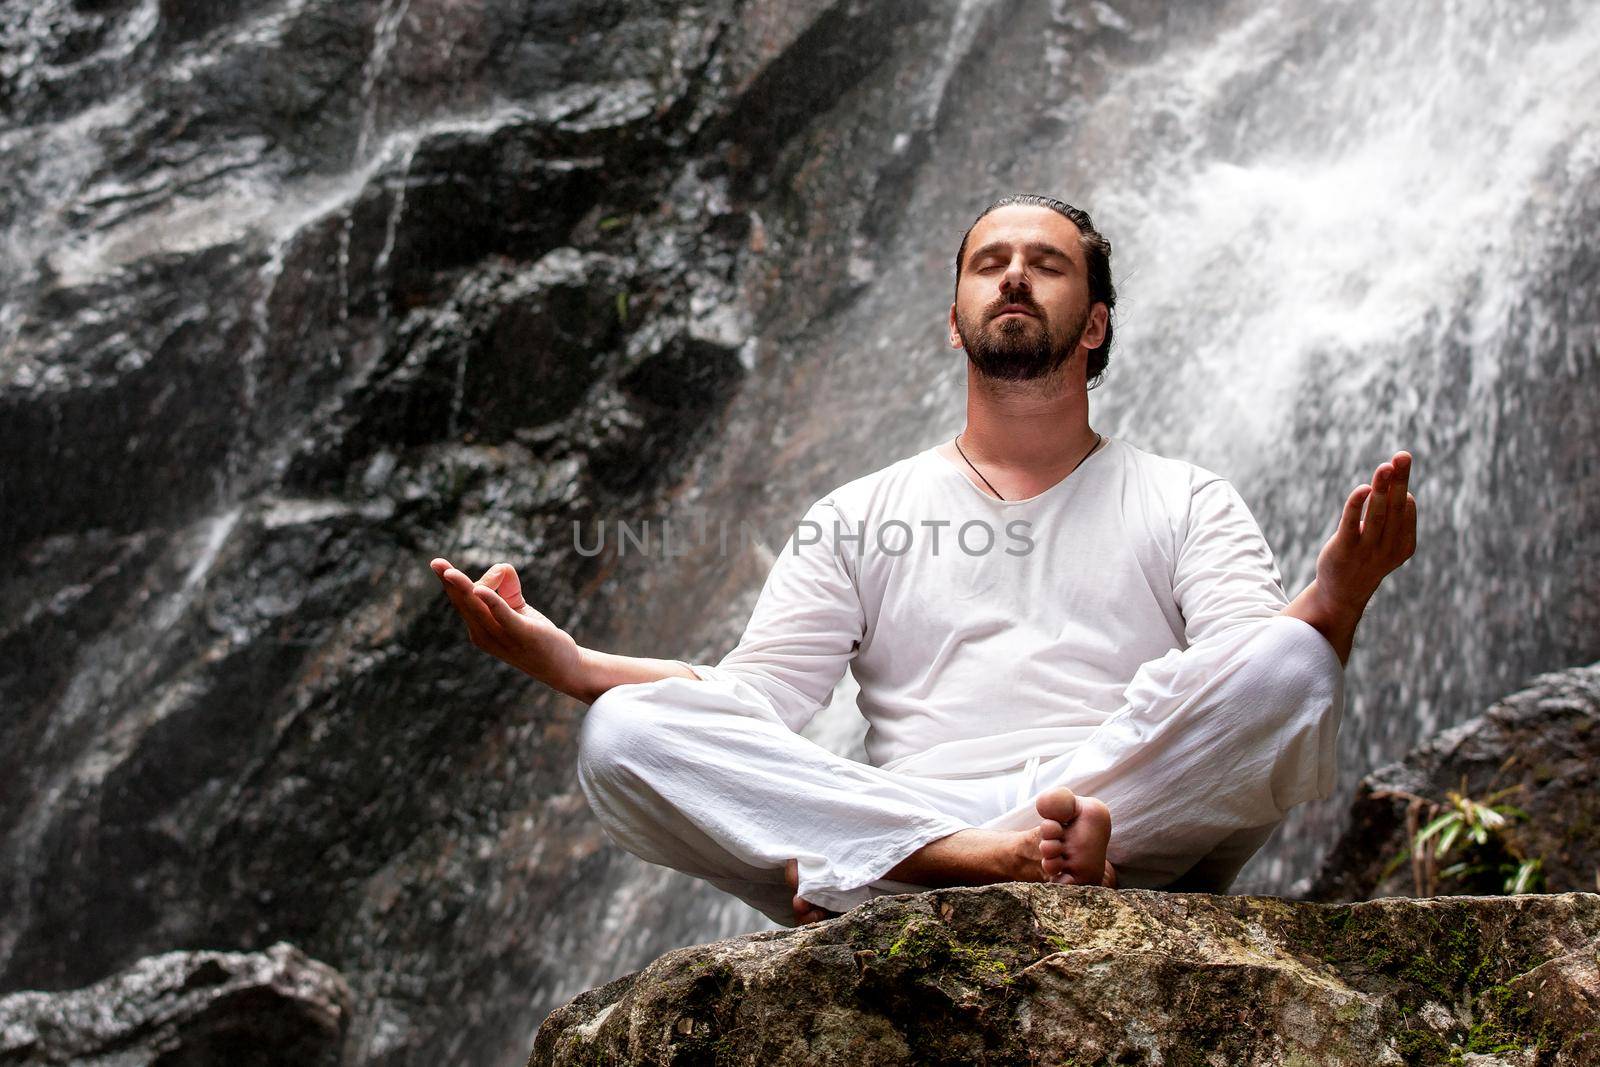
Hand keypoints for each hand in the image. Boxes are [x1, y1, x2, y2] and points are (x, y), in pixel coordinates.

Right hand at [430, 557, 583, 690]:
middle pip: (465, 603)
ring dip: (464, 588)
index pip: (461, 602)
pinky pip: (503, 615)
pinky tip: (480, 590)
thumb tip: (502, 568)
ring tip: (451, 573)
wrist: (562, 666)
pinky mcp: (522, 634)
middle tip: (436, 562)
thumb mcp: (516, 609)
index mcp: (479, 630)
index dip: (449, 584)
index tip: (436, 564)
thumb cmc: (536, 636)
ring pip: (478, 607)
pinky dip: (491, 601)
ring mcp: (502, 637)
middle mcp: (485, 635)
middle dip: (450, 582)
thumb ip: (506, 588)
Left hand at [1314, 451, 1417, 609]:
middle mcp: (1389, 547)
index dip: (1400, 487)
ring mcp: (1367, 549)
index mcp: (1404, 544)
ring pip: (1377, 513)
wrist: (1342, 593)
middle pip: (1396, 507)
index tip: (1396, 466)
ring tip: (1386, 466)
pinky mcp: (1344, 548)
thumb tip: (1399, 486)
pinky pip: (1352, 522)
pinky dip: (1358, 504)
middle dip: (1400, 480)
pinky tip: (1363, 489)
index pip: (1406, 509)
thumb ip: (1393, 516)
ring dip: (1382, 488)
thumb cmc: (1365, 558)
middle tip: (1403, 455)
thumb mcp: (1385, 540)